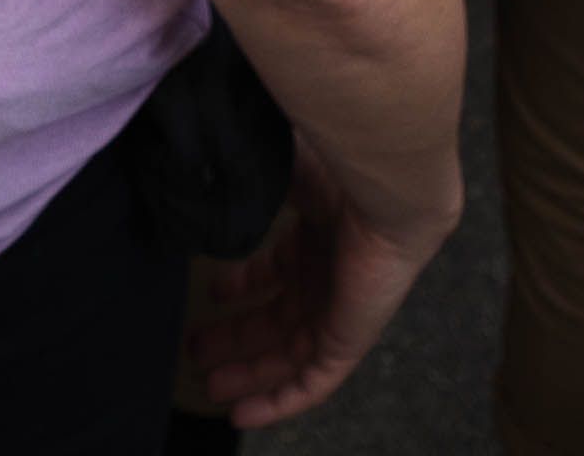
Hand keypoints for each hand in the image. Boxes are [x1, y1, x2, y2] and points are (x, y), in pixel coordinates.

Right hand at [188, 149, 449, 425]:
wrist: (387, 192)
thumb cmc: (337, 171)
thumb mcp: (277, 172)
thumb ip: (242, 181)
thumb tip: (199, 180)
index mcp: (314, 237)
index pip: (275, 271)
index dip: (243, 285)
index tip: (213, 294)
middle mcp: (327, 277)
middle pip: (276, 319)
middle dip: (236, 338)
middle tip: (196, 349)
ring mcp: (339, 311)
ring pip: (289, 356)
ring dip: (250, 374)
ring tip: (210, 385)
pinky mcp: (350, 340)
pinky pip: (313, 383)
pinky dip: (278, 401)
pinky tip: (244, 413)